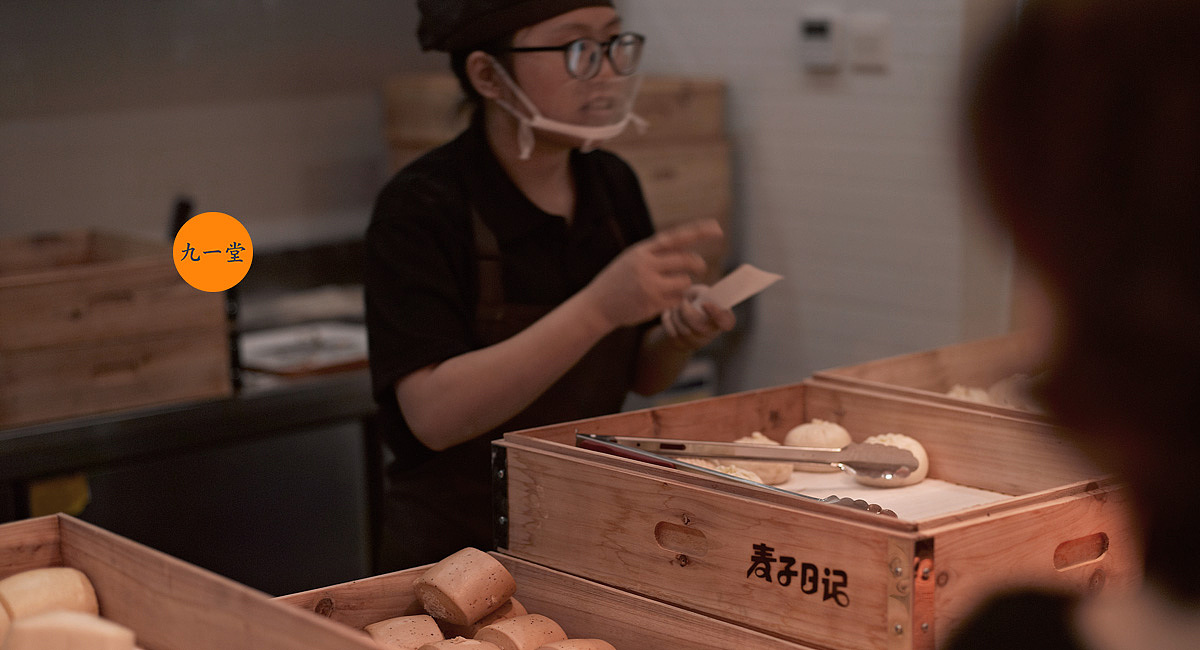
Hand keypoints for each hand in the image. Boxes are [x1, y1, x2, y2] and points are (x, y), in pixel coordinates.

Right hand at [582, 219, 723, 328]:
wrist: (596, 305)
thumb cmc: (617, 280)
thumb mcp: (631, 259)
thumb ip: (655, 253)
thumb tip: (686, 250)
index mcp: (641, 251)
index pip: (675, 238)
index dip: (698, 232)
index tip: (716, 228)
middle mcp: (646, 266)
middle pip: (686, 260)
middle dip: (698, 264)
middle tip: (701, 267)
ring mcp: (649, 286)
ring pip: (684, 282)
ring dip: (685, 284)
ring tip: (673, 287)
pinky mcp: (652, 304)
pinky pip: (677, 300)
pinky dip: (676, 299)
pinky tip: (664, 299)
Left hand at [660, 285, 736, 350]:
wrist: (679, 314)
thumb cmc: (694, 300)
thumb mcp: (699, 292)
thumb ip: (701, 293)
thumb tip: (700, 298)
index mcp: (722, 318)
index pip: (727, 322)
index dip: (717, 315)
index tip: (705, 304)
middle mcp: (712, 333)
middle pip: (700, 327)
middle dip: (686, 311)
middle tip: (683, 301)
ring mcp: (697, 342)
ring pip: (684, 330)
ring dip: (676, 313)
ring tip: (676, 307)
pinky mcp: (681, 344)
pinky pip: (671, 332)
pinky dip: (667, 319)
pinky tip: (670, 314)